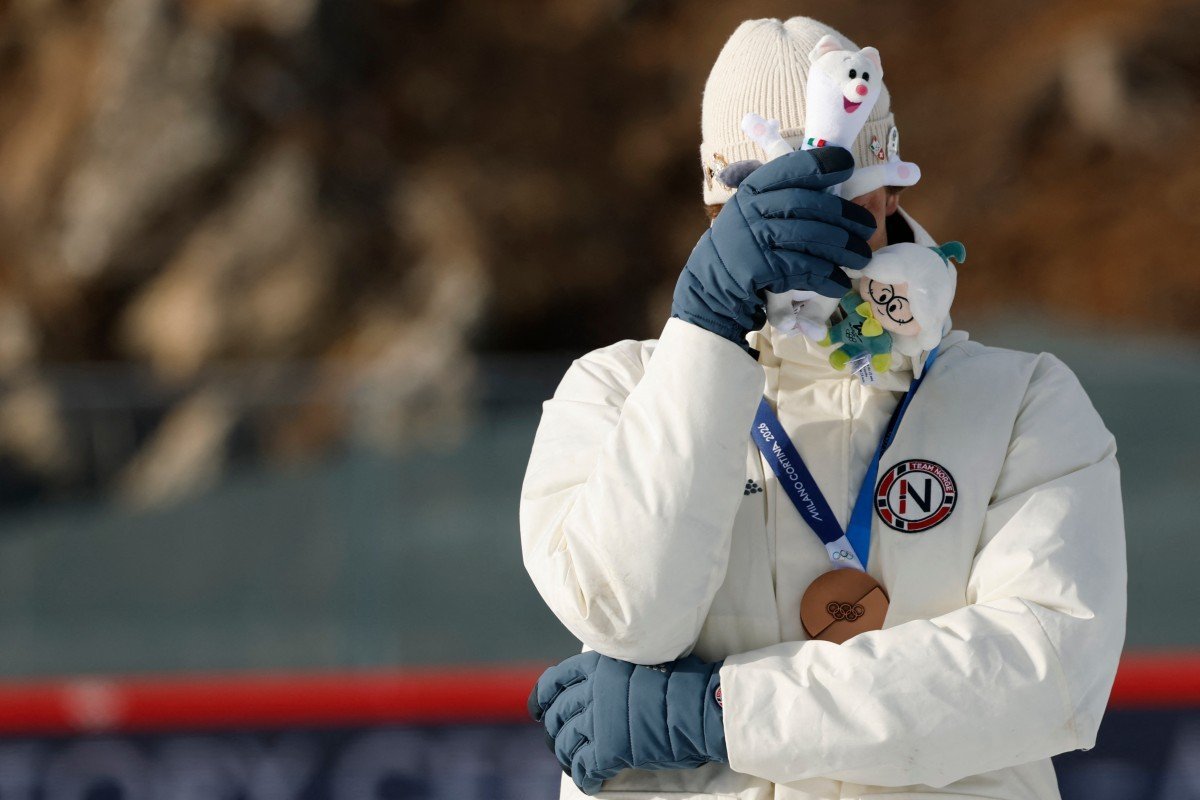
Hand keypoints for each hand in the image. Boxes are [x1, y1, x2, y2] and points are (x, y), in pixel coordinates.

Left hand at [528, 652, 725, 794]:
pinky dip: (584, 778)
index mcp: (599, 664)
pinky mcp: (606, 751)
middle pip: (556, 715)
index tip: (538, 710)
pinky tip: (591, 782)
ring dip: (567, 757)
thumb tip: (606, 686)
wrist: (702, 708)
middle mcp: (592, 690)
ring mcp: (598, 721)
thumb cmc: (684, 683)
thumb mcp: (643, 661)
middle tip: (560, 742)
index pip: (555, 681)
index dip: (543, 698)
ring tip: (574, 764)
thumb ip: (616, 672)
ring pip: (565, 743)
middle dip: (555, 732)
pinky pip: (583, 769)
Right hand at [671, 146, 875, 351]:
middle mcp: (753, 208)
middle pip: (809, 204)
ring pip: (811, 237)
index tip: (848, 165)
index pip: (792, 168)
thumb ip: (784, 194)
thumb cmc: (745, 243)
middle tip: (868, 227)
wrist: (712, 283)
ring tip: (862, 258)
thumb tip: (835, 179)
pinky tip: (840, 282)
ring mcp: (756, 238)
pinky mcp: (761, 268)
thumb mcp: (754, 210)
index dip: (823, 164)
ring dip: (843, 249)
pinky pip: (804, 268)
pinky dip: (827, 276)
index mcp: (754, 188)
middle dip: (845, 216)